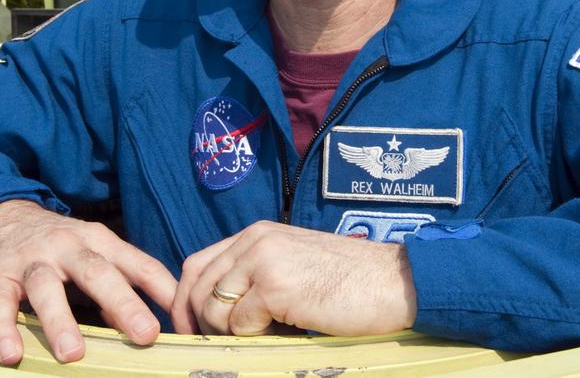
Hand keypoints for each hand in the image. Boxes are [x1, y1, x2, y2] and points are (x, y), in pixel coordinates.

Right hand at [0, 199, 176, 363]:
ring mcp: (33, 261)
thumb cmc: (59, 246)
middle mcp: (68, 247)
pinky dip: (4, 329)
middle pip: (98, 272)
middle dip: (123, 303)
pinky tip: (12, 353)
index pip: (138, 264)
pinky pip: (0, 304)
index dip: (163, 289)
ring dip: (60, 321)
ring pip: (47, 287)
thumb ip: (118, 288)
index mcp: (100, 242)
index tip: (185, 315)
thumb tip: (147, 327)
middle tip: (145, 334)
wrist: (2, 218)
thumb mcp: (92, 256)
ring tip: (73, 354)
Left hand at [171, 221, 415, 336]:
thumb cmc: (349, 282)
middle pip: (197, 286)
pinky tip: (284, 331)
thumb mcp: (292, 266)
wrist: (394, 282)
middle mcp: (254, 240)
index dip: (185, 300)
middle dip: (197, 323)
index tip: (190, 330)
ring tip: (267, 334)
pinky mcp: (275, 287)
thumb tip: (217, 313)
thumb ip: (255, 276)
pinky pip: (240, 324)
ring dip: (232, 334)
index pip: (196, 264)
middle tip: (216, 346)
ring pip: (214, 309)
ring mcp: (263, 260)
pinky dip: (256, 338)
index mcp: (256, 234)